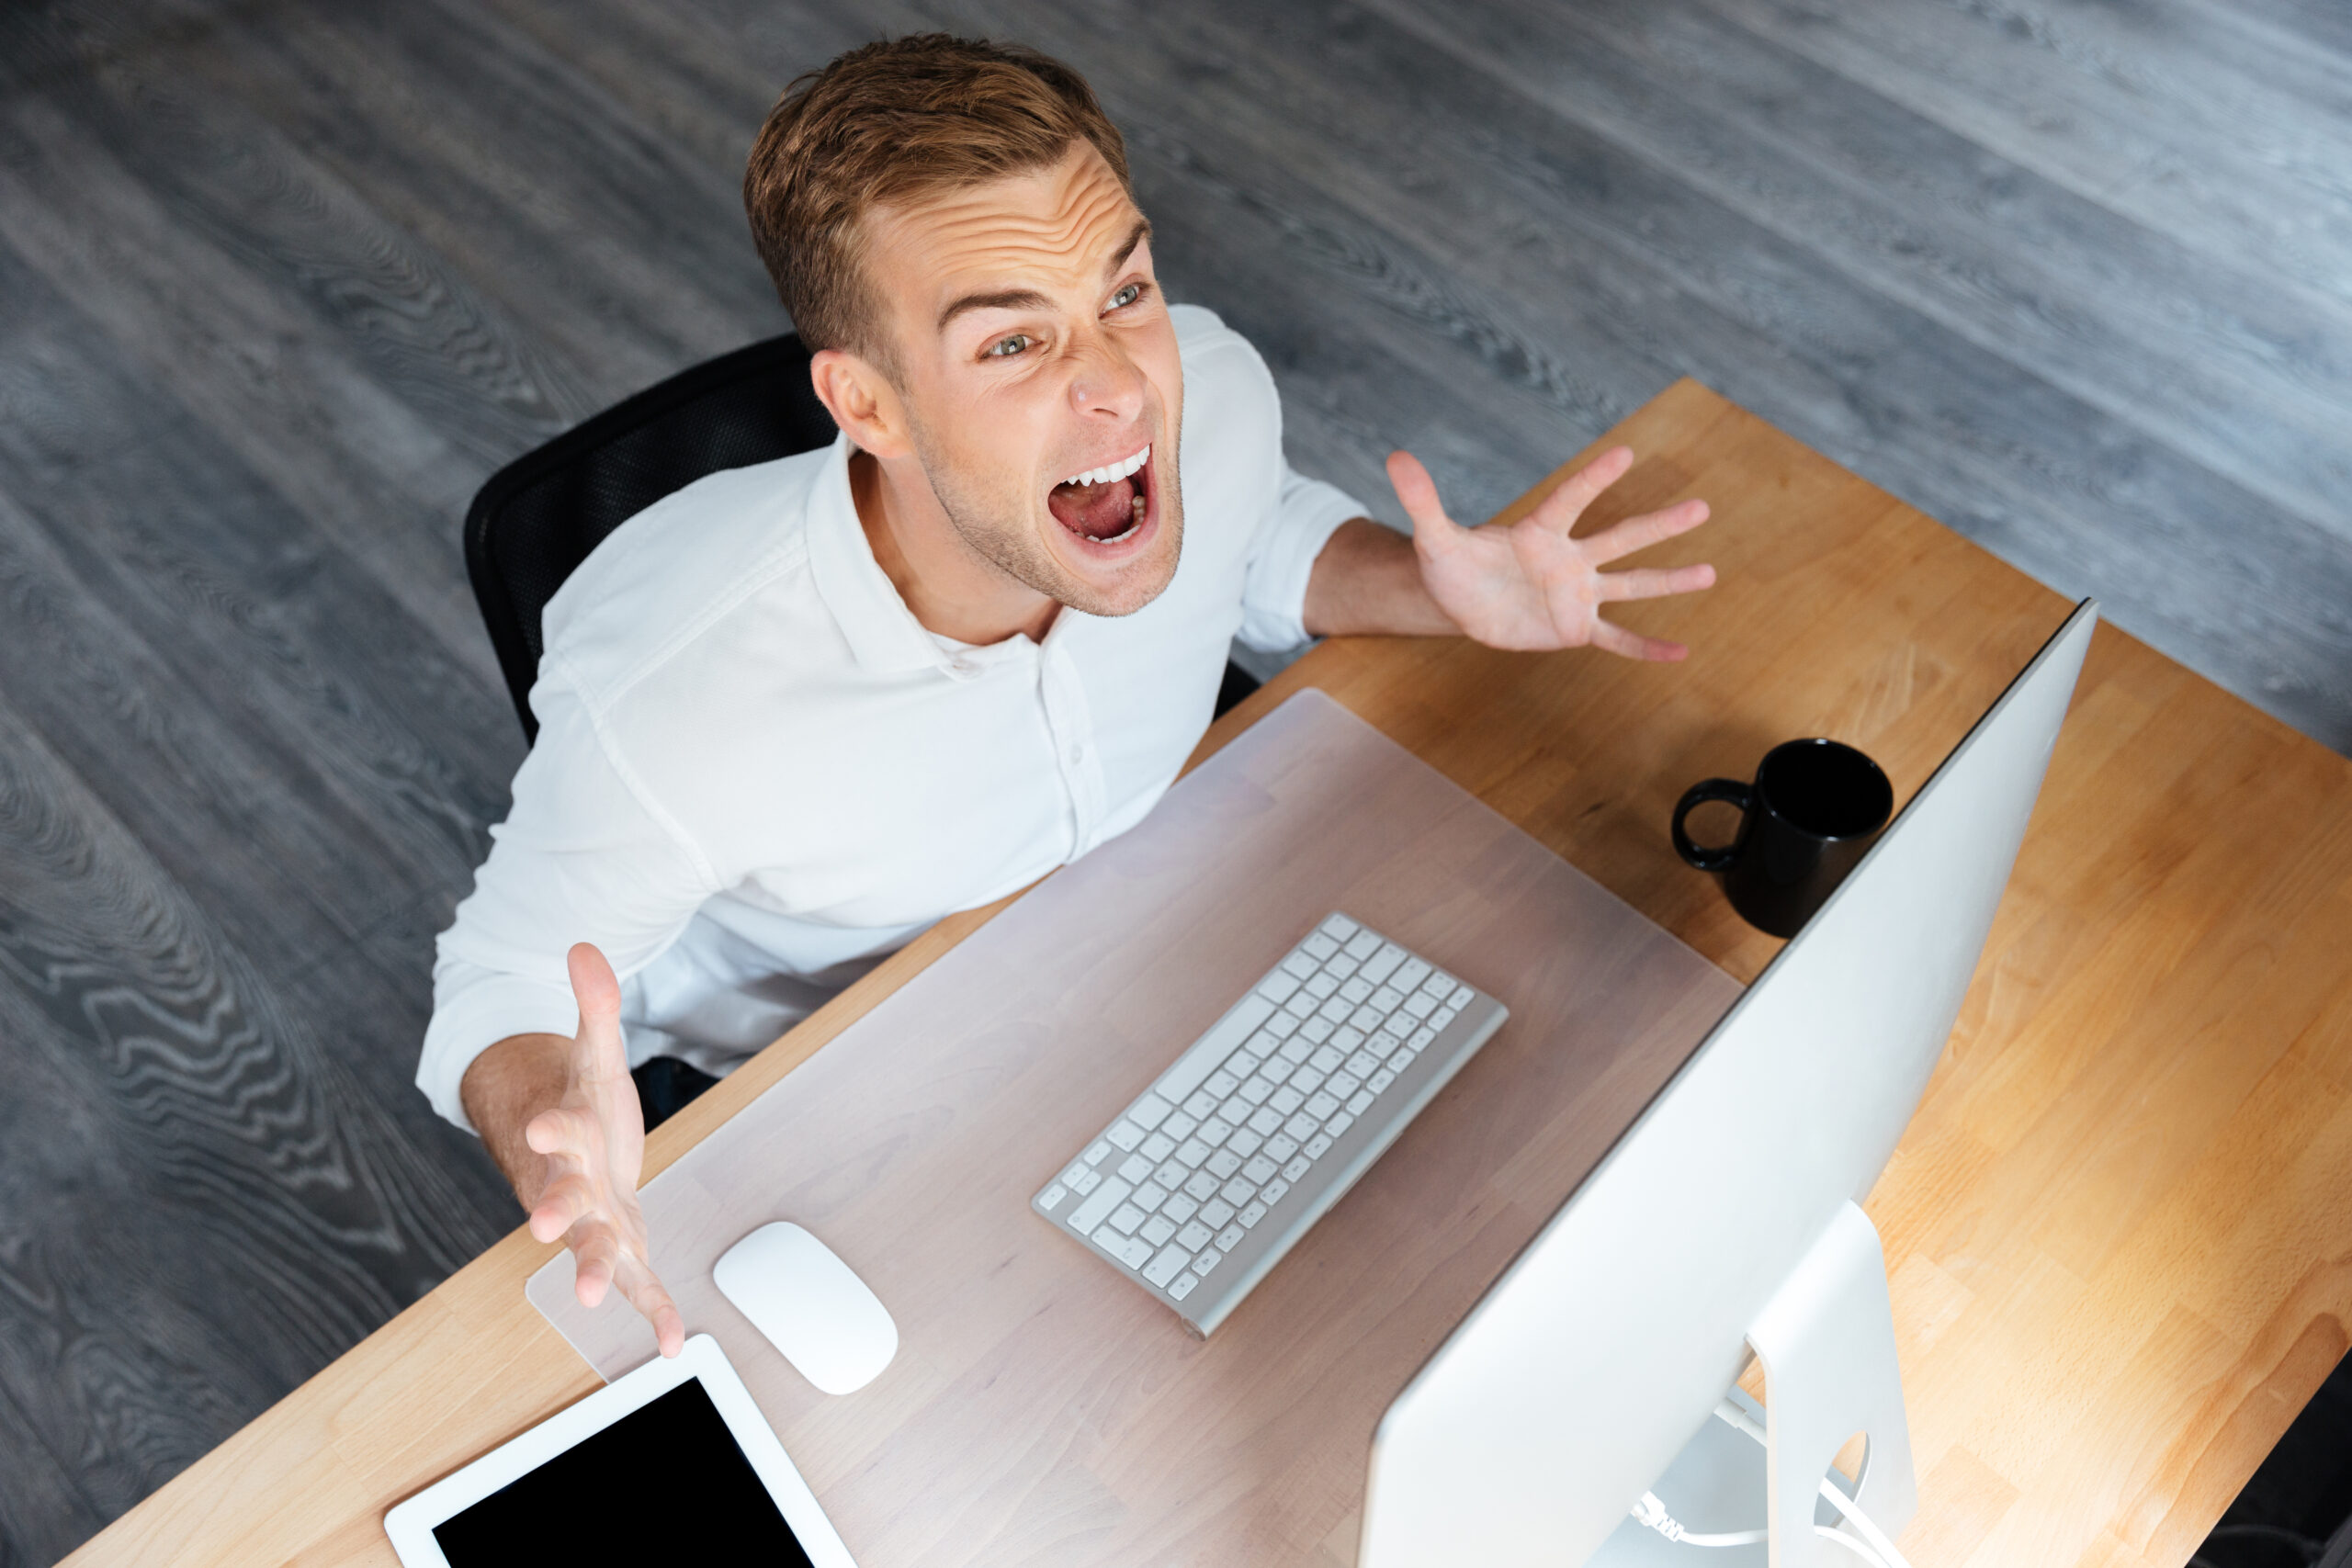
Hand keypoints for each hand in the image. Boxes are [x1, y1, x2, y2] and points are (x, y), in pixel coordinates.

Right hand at [524, 943, 684, 1355]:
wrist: (564, 1150)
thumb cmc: (582, 1105)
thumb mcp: (596, 1050)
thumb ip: (595, 1003)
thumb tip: (585, 946)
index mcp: (567, 1134)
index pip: (557, 1127)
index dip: (549, 1126)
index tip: (541, 1126)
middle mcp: (572, 1184)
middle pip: (562, 1198)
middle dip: (557, 1213)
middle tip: (548, 1230)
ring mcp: (593, 1221)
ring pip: (592, 1248)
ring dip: (593, 1271)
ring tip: (591, 1296)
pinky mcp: (620, 1245)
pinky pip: (636, 1282)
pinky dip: (652, 1311)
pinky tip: (669, 1341)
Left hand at [1388, 444, 1714, 658]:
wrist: (1460, 602)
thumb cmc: (1452, 565)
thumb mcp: (1434, 537)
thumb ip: (1422, 500)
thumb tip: (1394, 457)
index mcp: (1538, 532)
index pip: (1570, 501)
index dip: (1594, 480)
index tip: (1626, 453)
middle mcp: (1568, 558)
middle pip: (1619, 538)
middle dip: (1659, 525)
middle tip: (1702, 507)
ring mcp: (1576, 593)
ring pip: (1630, 585)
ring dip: (1669, 581)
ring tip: (1710, 573)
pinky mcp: (1573, 628)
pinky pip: (1615, 638)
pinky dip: (1645, 648)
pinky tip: (1680, 653)